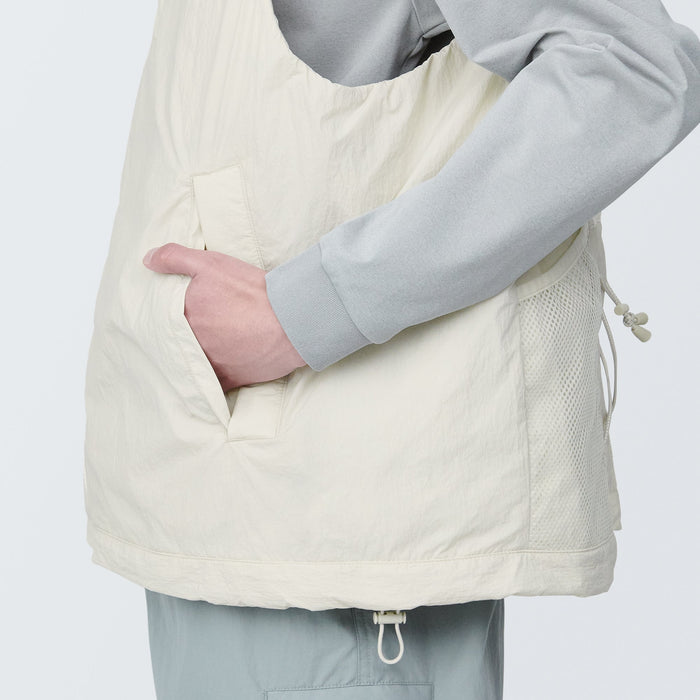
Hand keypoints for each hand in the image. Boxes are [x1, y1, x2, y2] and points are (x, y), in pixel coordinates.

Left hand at [142, 243, 306, 390]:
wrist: (291, 321)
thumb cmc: (252, 292)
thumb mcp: (212, 264)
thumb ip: (175, 258)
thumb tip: (147, 260)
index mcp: (183, 314)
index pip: (163, 316)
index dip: (168, 314)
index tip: (176, 311)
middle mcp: (191, 342)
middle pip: (177, 340)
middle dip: (181, 335)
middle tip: (191, 330)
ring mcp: (208, 364)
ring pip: (190, 363)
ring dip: (193, 358)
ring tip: (202, 349)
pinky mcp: (227, 379)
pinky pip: (210, 385)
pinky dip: (209, 380)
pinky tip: (211, 372)